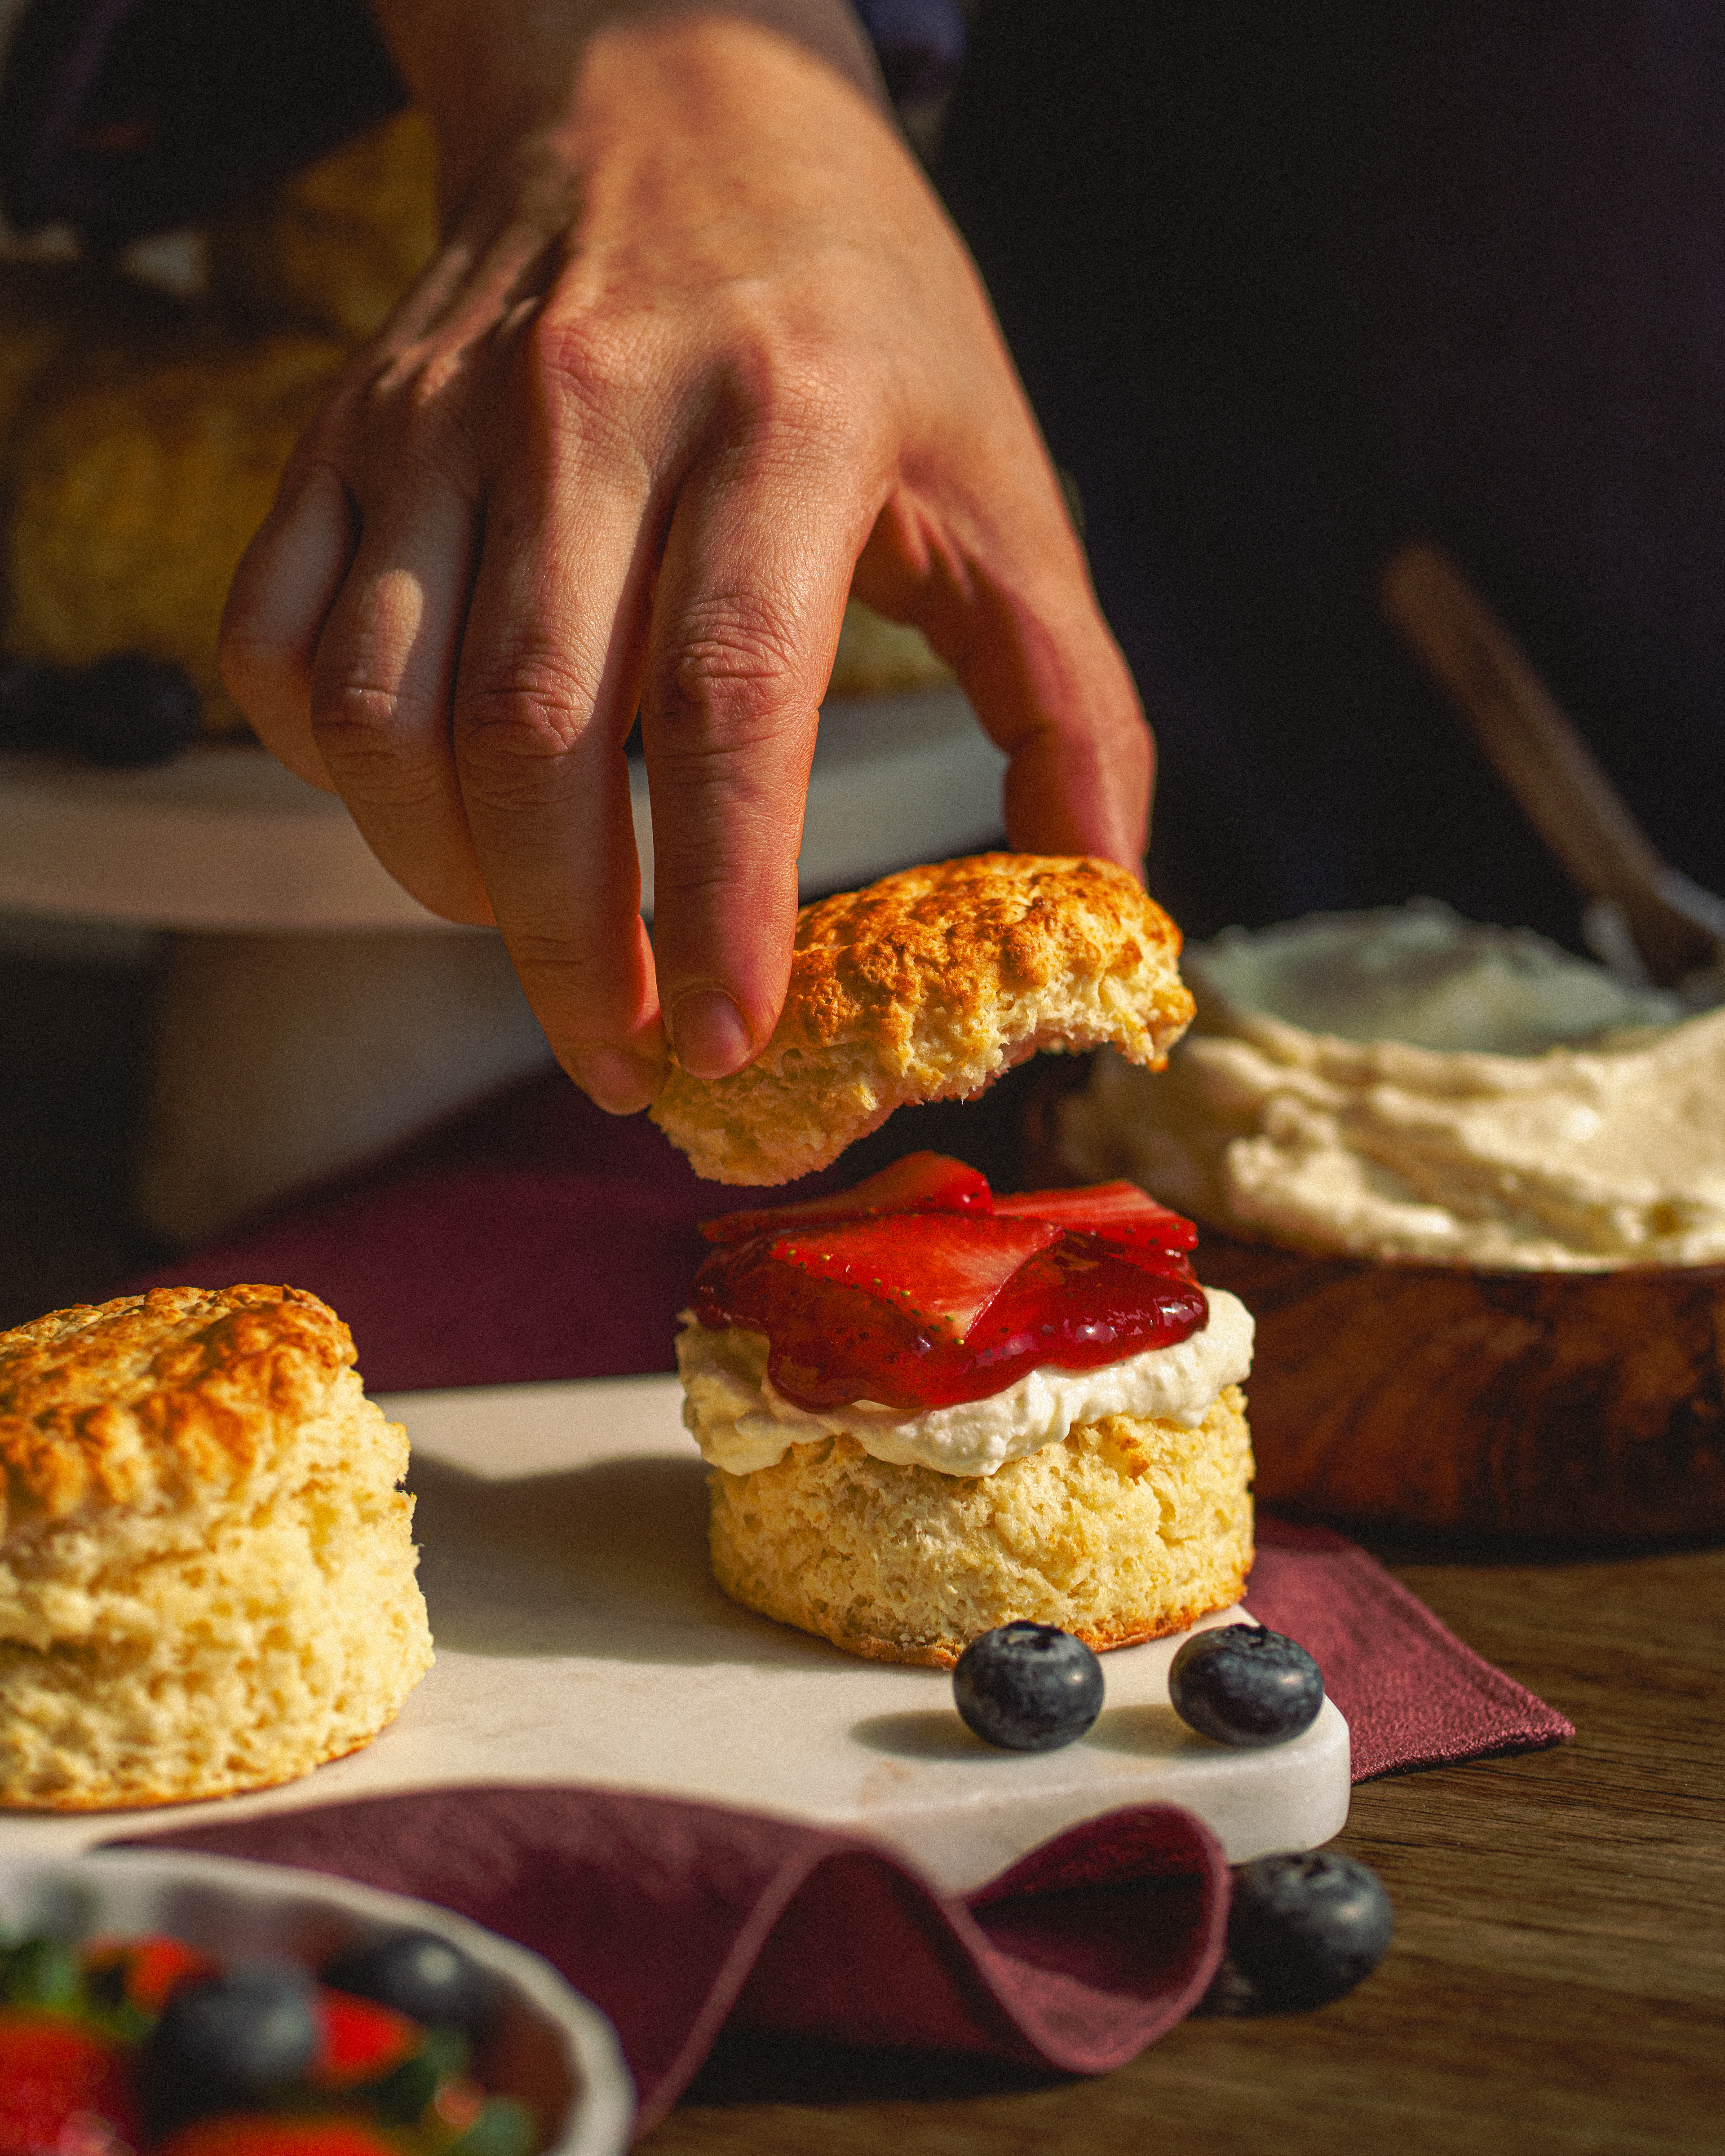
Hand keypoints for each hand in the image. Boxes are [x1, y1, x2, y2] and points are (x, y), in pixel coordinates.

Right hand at [220, 0, 1150, 1113]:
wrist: (674, 92)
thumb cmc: (861, 310)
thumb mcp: (1004, 479)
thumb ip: (1070, 695)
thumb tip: (1104, 893)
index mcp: (789, 420)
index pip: (729, 695)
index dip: (719, 896)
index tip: (730, 1041)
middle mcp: (590, 409)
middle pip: (532, 735)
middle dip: (570, 946)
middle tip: (626, 1061)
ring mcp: (438, 415)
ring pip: (381, 710)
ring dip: (445, 878)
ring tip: (540, 936)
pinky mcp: (343, 429)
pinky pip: (277, 643)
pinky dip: (331, 770)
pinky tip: (430, 805)